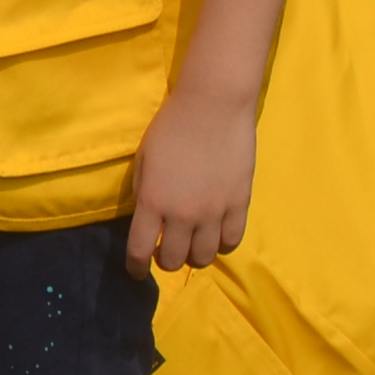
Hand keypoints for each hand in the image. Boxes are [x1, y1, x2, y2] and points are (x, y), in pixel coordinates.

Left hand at [125, 85, 261, 272]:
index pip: (139, 252)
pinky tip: (217, 233)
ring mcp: (213, 211)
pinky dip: (223, 243)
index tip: (137, 270)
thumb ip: (142, 192)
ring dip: (195, 254)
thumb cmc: (172, 126)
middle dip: (166, 260)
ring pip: (204, 257)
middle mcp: (182, 214)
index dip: (135, 268)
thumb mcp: (143, 159)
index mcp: (152, 201)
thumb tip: (147, 220)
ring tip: (194, 241)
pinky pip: (232, 241)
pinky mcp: (239, 203)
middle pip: (173, 261)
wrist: (214, 105)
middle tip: (167, 247)